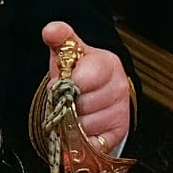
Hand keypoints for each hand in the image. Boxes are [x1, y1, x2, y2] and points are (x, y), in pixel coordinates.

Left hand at [41, 21, 130, 150]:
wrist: (93, 87)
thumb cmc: (78, 68)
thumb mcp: (67, 49)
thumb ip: (59, 36)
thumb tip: (51, 30)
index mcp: (107, 64)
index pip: (86, 77)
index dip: (68, 83)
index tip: (62, 83)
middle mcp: (120, 87)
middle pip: (85, 104)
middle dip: (67, 103)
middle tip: (64, 98)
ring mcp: (121, 110)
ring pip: (88, 125)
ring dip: (72, 122)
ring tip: (71, 111)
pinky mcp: (119, 131)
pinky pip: (97, 142)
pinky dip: (83, 139)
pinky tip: (79, 128)